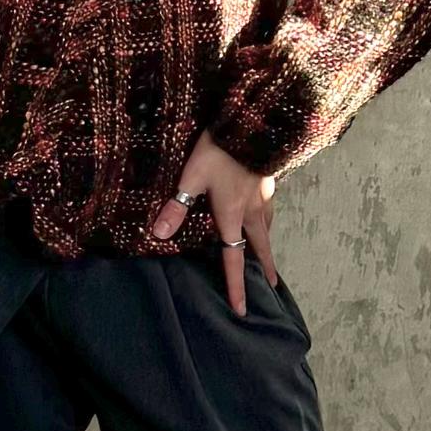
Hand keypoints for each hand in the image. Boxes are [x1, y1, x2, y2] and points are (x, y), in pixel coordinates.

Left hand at [148, 128, 279, 314]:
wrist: (251, 122)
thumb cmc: (220, 149)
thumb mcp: (192, 176)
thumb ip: (177, 206)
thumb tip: (158, 234)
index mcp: (233, 215)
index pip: (234, 257)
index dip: (236, 285)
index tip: (241, 308)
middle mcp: (252, 210)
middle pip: (260, 246)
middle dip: (265, 267)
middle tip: (273, 286)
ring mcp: (264, 195)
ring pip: (267, 227)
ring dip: (267, 243)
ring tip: (267, 253)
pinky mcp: (268, 180)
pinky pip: (269, 208)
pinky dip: (267, 219)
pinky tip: (264, 213)